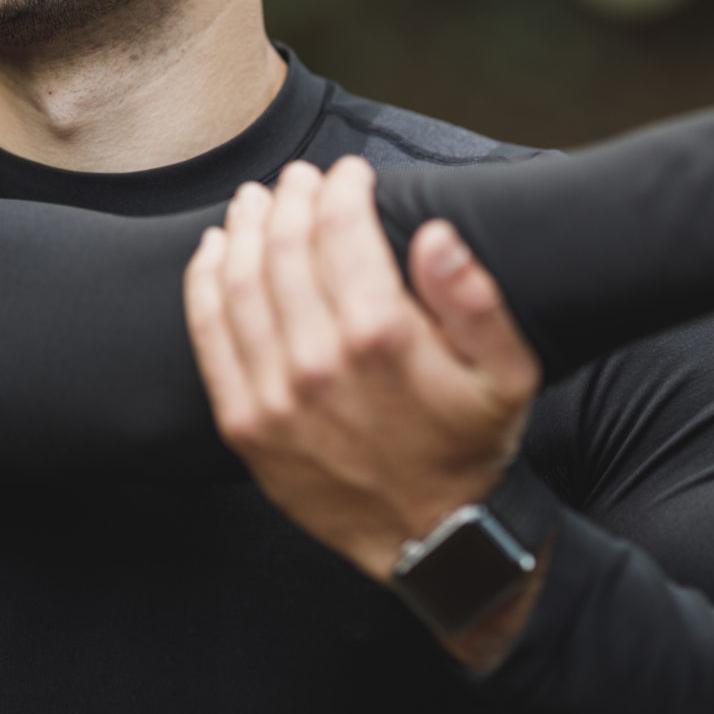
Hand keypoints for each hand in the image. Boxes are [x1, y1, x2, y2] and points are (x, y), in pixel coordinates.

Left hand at [183, 157, 544, 659]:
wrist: (433, 539)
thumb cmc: (472, 446)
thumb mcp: (507, 375)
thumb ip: (475, 301)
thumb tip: (437, 237)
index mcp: (382, 340)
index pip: (342, 233)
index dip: (343, 190)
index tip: (350, 173)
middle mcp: (318, 363)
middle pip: (286, 249)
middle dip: (293, 200)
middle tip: (301, 178)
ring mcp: (273, 396)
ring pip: (241, 283)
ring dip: (246, 229)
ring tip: (258, 200)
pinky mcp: (243, 425)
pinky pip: (209, 336)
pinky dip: (206, 282)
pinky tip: (215, 250)